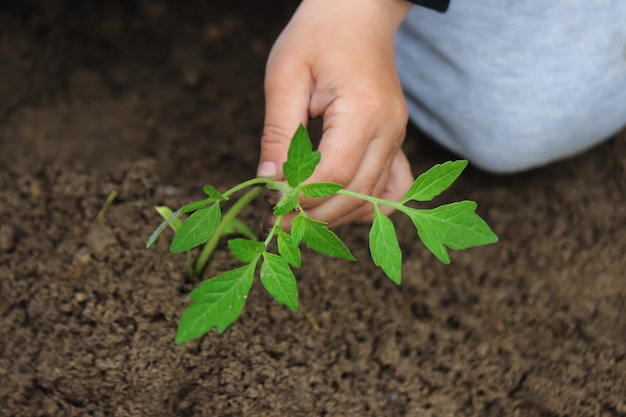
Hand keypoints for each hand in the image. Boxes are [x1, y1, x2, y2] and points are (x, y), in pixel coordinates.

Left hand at [257, 0, 413, 226]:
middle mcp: (389, 130)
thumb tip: (270, 183)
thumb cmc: (317, 36)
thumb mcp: (286, 77)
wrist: (358, 12)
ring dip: (335, 215)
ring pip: (373, 199)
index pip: (334, 176)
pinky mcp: (395, 141)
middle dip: (314, 216)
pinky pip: (390, 189)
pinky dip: (364, 206)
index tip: (270, 208)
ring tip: (299, 215)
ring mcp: (397, 137)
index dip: (301, 199)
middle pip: (356, 196)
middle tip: (277, 222)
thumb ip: (278, 134)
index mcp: (364, 110)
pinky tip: (337, 206)